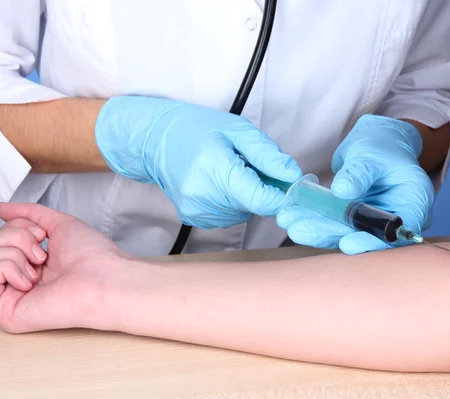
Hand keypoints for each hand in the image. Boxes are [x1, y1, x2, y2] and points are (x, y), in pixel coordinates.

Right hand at [0, 202, 132, 332]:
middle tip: (43, 253)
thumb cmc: (93, 256)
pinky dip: (5, 268)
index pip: (0, 236)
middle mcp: (19, 279)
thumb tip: (1, 208)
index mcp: (31, 261)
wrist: (105, 279)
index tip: (43, 235)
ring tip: (40, 267)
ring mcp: (11, 296)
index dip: (18, 226)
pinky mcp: (5, 312)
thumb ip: (29, 214)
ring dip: (12, 252)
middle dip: (15, 237)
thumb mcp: (59, 223)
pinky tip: (29, 281)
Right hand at [95, 96, 301, 228]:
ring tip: (229, 172)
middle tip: (249, 166)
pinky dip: (232, 203)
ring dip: (246, 196)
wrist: (156, 140)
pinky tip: (218, 184)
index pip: (261, 201)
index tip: (289, 185)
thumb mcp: (238, 130)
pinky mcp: (194, 219)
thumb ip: (268, 155)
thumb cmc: (197, 129)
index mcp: (215, 170)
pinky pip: (228, 217)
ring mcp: (197, 211)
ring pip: (243, 214)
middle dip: (262, 189)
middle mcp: (204, 197)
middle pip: (254, 207)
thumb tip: (293, 177)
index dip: (281, 196)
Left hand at [277, 115, 434, 254]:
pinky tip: (290, 216)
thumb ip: (359, 173)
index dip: (372, 242)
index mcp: (413, 202)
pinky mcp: (353, 220)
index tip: (347, 244)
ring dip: (315, 230)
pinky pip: (332, 223)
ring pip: (343, 233)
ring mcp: (372, 221)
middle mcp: (394, 218)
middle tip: (299, 231)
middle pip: (364, 236)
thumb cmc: (382, 144)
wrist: (377, 141)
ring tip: (288, 223)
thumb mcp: (371, 153)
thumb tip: (342, 191)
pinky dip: (311, 220)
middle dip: (329, 235)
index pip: (396, 234)